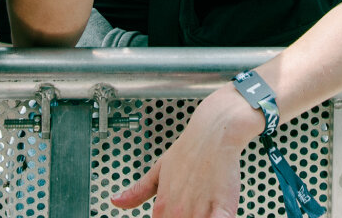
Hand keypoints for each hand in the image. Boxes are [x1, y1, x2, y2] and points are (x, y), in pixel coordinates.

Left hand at [110, 91, 250, 217]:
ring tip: (200, 210)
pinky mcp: (225, 208)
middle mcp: (179, 211)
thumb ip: (138, 191)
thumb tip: (116, 202)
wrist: (214, 133)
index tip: (171, 214)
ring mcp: (201, 210)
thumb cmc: (189, 150)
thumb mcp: (158, 169)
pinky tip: (214, 215)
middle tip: (187, 209)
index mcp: (163, 206)